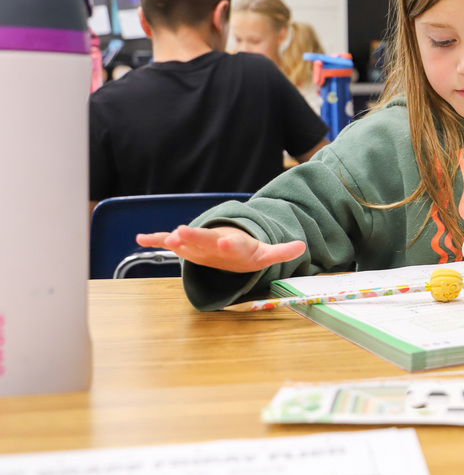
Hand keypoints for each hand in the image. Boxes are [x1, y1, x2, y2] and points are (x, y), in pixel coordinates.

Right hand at [136, 225, 306, 272]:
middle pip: (206, 240)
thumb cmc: (247, 253)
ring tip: (165, 238)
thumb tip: (302, 246)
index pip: (234, 244)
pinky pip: (169, 243)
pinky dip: (155, 240)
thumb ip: (282, 251)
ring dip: (176, 240)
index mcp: (235, 245)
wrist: (230, 245)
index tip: (226, 241)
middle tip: (182, 232)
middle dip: (195, 237)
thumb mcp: (266, 254)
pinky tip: (138, 239)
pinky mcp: (189, 246)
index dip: (230, 243)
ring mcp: (200, 243)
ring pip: (187, 242)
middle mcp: (215, 242)